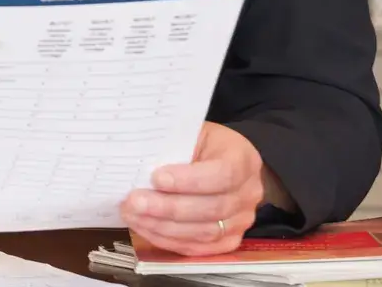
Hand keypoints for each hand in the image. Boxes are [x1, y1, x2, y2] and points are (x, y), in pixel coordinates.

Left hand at [120, 122, 263, 256]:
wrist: (219, 161)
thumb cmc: (200, 145)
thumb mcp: (190, 134)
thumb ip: (173, 148)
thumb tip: (139, 164)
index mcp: (243, 159)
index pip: (222, 174)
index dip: (189, 180)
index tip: (157, 178)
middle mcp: (249, 193)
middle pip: (212, 208)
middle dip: (168, 208)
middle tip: (134, 202)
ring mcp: (241, 220)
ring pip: (204, 232)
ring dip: (163, 226)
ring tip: (133, 215)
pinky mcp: (229, 240)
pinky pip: (199, 248)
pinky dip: (168, 240)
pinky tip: (145, 227)